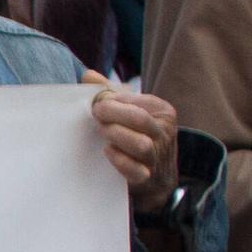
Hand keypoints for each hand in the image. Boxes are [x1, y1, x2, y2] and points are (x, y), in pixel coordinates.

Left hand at [89, 80, 179, 213]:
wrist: (157, 177)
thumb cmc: (137, 135)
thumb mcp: (130, 111)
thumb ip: (110, 93)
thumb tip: (87, 75)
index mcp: (163, 112)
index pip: (138, 101)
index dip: (114, 101)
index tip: (96, 103)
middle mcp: (164, 133)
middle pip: (139, 120)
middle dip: (114, 115)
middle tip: (96, 114)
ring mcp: (157, 156)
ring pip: (140, 145)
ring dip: (116, 136)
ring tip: (102, 132)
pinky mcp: (147, 177)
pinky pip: (136, 170)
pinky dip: (119, 161)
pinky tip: (107, 151)